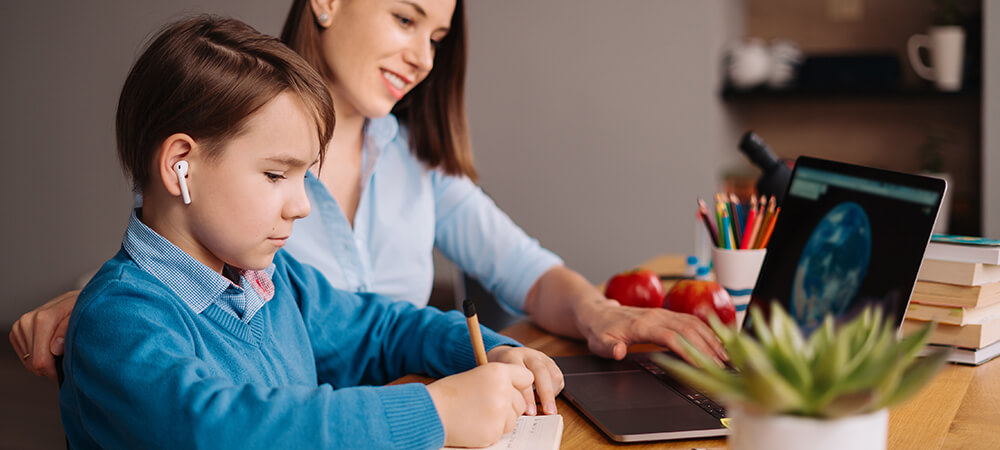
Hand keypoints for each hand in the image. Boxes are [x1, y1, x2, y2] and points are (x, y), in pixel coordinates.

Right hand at [9, 290, 78, 379]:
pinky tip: (50, 348)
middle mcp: (28, 321)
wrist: (77, 300)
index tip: (67, 369)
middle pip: (33, 363)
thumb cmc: (84, 310)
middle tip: (66, 359)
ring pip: (28, 361)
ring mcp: (21, 326)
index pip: (41, 360)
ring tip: (60, 350)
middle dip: (51, 366)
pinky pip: (25, 356)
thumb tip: (55, 348)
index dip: (55, 371)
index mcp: (44, 318)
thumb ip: (68, 331)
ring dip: (45, 360)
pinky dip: (38, 356)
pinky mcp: (17, 331)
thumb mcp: (85, 317)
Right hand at [427, 363, 532, 447]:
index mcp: (498, 371)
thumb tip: (523, 390)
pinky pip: (502, 432)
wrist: (431, 411)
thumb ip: (500, 381)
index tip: (511, 390)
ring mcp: (500, 412)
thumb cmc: (451, 394)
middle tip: (485, 404)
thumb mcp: (477, 375)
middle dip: (509, 406)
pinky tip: (475, 424)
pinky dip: (491, 431)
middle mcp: (503, 390)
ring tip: (478, 414)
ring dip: (501, 419)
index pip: (526, 377)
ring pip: (514, 419)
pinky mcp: (494, 431)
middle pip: (521, 402)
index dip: (518, 385)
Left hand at [486, 346, 563, 415]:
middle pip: (541, 371)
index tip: (529, 412)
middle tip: (548, 411)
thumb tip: (514, 413)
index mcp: (512, 357)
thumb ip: (506, 391)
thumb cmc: (501, 372)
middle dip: (546, 394)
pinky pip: (558, 378)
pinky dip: (554, 391)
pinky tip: (546, 400)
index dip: (526, 394)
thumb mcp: (497, 378)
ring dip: (552, 394)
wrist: (506, 357)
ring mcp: (541, 358)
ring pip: (553, 374)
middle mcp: (529, 355)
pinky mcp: (551, 363)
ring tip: (548, 409)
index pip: (521, 373)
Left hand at [578, 299, 728, 365]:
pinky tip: (718, 342)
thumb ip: (609, 347)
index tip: (704, 366)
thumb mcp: (598, 342)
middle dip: (709, 348)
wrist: (597, 312)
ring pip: (694, 323)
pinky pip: (691, 320)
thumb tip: (620, 351)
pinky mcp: (667, 315)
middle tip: (725, 366)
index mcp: (642, 324)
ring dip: (712, 339)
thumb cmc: (599, 330)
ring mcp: (663, 313)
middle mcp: (656, 316)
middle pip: (689, 330)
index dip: (690, 352)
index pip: (672, 337)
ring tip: (727, 357)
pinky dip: (707, 331)